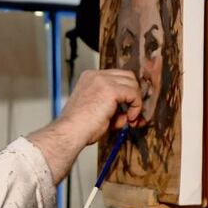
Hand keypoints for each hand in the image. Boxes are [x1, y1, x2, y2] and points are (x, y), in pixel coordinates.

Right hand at [27, 69, 142, 183]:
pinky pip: (134, 94)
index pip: (117, 77)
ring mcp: (103, 80)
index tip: (129, 109)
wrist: (70, 132)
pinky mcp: (111, 90)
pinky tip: (129, 119)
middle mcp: (96, 75)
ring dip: (136, 102)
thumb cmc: (79, 127)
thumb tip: (128, 113)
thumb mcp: (98, 111)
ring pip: (132, 84)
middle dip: (134, 95)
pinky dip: (136, 106)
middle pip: (127, 76)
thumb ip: (113, 108)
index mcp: (90, 77)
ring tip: (130, 119)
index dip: (127, 92)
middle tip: (133, 113)